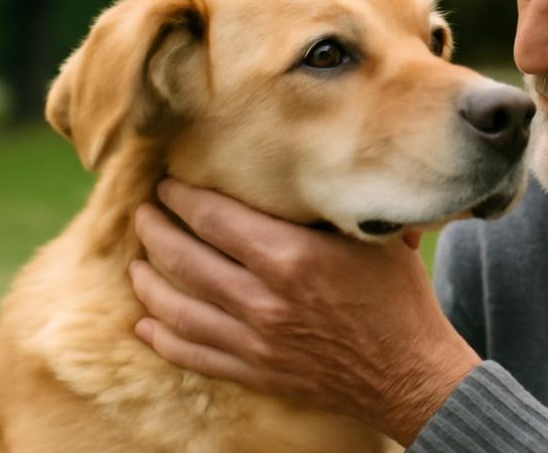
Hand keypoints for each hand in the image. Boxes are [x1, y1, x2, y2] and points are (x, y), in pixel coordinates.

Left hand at [128, 178, 480, 445]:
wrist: (412, 374)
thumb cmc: (400, 298)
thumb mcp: (373, 238)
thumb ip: (330, 209)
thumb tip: (304, 173)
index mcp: (292, 257)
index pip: (214, 218)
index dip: (183, 197)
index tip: (169, 183)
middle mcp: (264, 299)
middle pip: (185, 258)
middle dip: (156, 231)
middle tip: (144, 213)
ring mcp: (255, 340)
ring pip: (178, 308)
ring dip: (148, 282)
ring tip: (136, 262)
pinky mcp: (254, 371)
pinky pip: (192, 354)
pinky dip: (163, 338)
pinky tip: (146, 323)